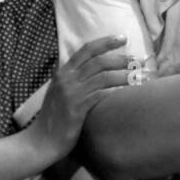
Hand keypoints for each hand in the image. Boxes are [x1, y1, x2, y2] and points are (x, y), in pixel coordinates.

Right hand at [30, 36, 129, 160]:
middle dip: (120, 58)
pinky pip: (100, 95)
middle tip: (136, 58)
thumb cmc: (53, 117)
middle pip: (98, 61)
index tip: (123, 38)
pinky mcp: (77, 109)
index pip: (86, 50)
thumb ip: (71, 77)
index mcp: (62, 72)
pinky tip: (127, 91)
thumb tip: (88, 66)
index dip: (106, 42)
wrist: (40, 142)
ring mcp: (71, 94)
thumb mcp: (58, 91)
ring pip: (103, 77)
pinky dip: (115, 91)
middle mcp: (66, 79)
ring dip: (123, 74)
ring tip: (138, 75)